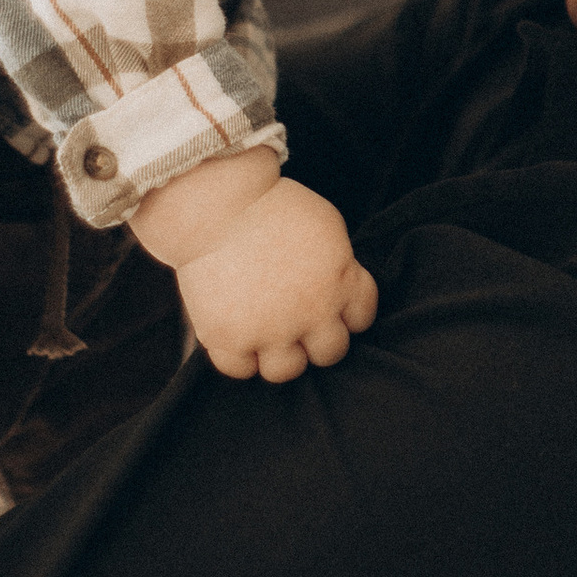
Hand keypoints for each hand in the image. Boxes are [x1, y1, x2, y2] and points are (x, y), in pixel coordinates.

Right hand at [166, 175, 378, 383]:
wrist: (215, 206)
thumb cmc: (270, 204)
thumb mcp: (327, 225)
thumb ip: (340, 264)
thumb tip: (341, 285)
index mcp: (340, 284)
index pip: (361, 318)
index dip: (346, 311)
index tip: (329, 302)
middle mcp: (310, 315)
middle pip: (330, 352)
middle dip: (318, 338)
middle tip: (298, 321)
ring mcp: (269, 331)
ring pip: (287, 371)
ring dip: (280, 354)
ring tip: (266, 332)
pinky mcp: (228, 338)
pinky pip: (240, 370)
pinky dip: (239, 357)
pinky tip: (237, 334)